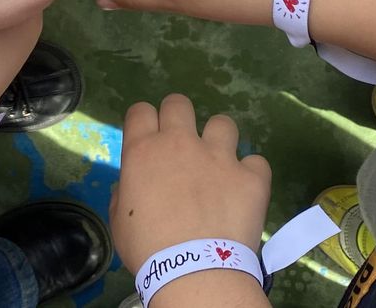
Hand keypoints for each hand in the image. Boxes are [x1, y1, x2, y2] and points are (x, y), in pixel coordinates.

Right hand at [112, 94, 270, 273]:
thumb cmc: (148, 250)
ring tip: (219, 165)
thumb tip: (135, 185)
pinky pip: (256, 162)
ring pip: (223, 123)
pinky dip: (251, 174)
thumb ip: (126, 192)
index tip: (149, 137)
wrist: (195, 271)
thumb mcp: (119, 220)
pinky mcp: (251, 176)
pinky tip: (245, 190)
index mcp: (143, 152)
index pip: (140, 111)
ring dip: (220, 141)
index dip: (145, 121)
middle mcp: (181, 143)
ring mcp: (219, 156)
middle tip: (182, 145)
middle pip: (179, 103)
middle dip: (179, 118)